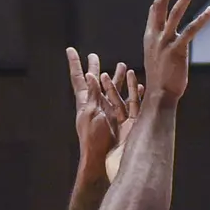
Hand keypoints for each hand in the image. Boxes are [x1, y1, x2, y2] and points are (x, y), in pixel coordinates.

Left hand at [66, 52, 142, 182]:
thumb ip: (92, 95)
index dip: (75, 64)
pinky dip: (133, 94)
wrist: (104, 160)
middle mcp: (97, 106)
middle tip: (94, 55)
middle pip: (96, 83)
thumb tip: (89, 75)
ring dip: (117, 78)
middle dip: (95, 68)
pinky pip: (129, 103)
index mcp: (86, 103)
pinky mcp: (123, 120)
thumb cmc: (94, 139)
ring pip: (114, 90)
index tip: (70, 50)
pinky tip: (139, 87)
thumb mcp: (91, 114)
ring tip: (122, 65)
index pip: (79, 79)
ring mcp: (110, 112)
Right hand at [143, 0, 209, 106]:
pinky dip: (201, 20)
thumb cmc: (160, 78)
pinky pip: (190, 31)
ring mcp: (165, 43)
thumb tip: (167, 36)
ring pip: (176, 13)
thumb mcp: (156, 56)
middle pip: (161, 5)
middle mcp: (155, 36)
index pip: (155, 9)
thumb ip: (160, 43)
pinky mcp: (177, 51)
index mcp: (149, 36)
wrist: (159, 95)